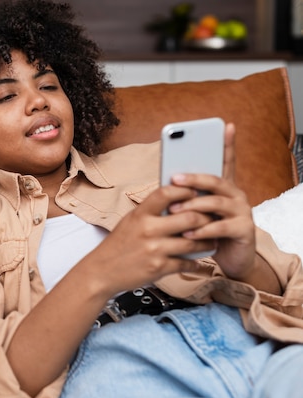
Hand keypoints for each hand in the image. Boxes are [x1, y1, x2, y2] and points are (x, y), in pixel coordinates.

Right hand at [85, 180, 215, 295]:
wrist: (102, 271)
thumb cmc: (118, 245)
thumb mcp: (130, 222)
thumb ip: (151, 212)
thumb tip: (176, 200)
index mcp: (140, 214)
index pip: (166, 193)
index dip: (185, 191)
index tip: (195, 193)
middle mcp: (148, 230)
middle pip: (190, 217)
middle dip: (206, 218)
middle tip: (212, 219)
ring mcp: (155, 250)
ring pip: (193, 242)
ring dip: (207, 242)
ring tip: (212, 240)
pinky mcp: (159, 268)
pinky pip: (186, 263)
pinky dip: (196, 262)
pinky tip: (198, 261)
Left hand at [166, 123, 256, 279]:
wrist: (230, 258)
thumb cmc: (208, 231)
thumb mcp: (197, 211)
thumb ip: (187, 197)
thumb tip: (165, 184)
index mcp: (224, 187)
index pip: (226, 161)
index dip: (227, 144)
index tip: (227, 126)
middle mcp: (236, 195)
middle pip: (216, 180)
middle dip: (193, 178)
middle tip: (174, 179)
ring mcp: (242, 211)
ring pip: (216, 203)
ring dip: (193, 206)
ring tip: (174, 210)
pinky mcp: (244, 230)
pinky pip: (221, 227)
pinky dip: (203, 230)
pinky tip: (189, 232)